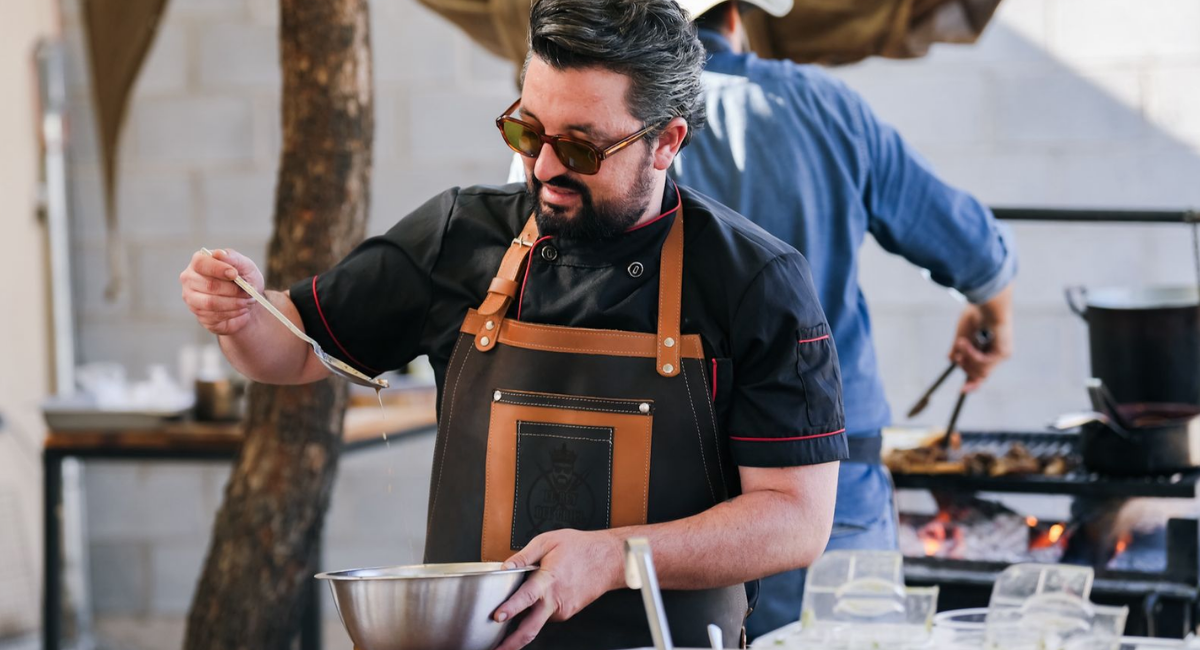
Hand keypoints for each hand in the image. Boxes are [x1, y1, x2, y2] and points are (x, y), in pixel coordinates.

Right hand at [179, 248, 264, 334]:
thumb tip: (219, 253)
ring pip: (211, 303)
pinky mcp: (200, 316)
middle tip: (248, 292)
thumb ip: (233, 258)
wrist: (248, 300)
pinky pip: (215, 316)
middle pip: (209, 285)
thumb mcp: (244, 265)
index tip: (235, 274)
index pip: (200, 263)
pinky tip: (242, 309)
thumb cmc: (244, 278)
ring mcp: (192, 299)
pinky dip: (234, 313)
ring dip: (235, 303)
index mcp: (199, 262)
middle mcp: (190, 280)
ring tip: (248, 301)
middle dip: (233, 290)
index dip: (218, 269)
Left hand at [492, 529, 624, 649]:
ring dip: (522, 623)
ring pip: (536, 621)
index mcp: (548, 580)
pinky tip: (537, 600)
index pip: (526, 597)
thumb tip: (505, 566)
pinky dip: (537, 612)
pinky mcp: (567, 613)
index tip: (497, 616)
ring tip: (508, 617)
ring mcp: (563, 610)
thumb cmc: (581, 548)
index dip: (511, 608)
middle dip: (511, 643)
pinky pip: (546, 615)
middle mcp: (555, 600)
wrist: (609, 559)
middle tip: (496, 649)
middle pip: (530, 629)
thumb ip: (524, 556)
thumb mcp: (548, 541)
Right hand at [949, 303, 1012, 392]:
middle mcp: (997, 354)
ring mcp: (1001, 355)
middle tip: (956, 357)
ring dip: (966, 358)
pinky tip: (966, 344)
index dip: (972, 383)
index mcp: (989, 350)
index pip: (982, 371)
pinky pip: (982, 363)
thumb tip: (951, 359)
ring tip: (960, 342)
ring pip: (980, 370)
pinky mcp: (1003, 353)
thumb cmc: (976, 314)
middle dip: (966, 368)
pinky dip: (971, 354)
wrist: (988, 303)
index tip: (961, 390)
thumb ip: (958, 349)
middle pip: (980, 374)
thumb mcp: (963, 334)